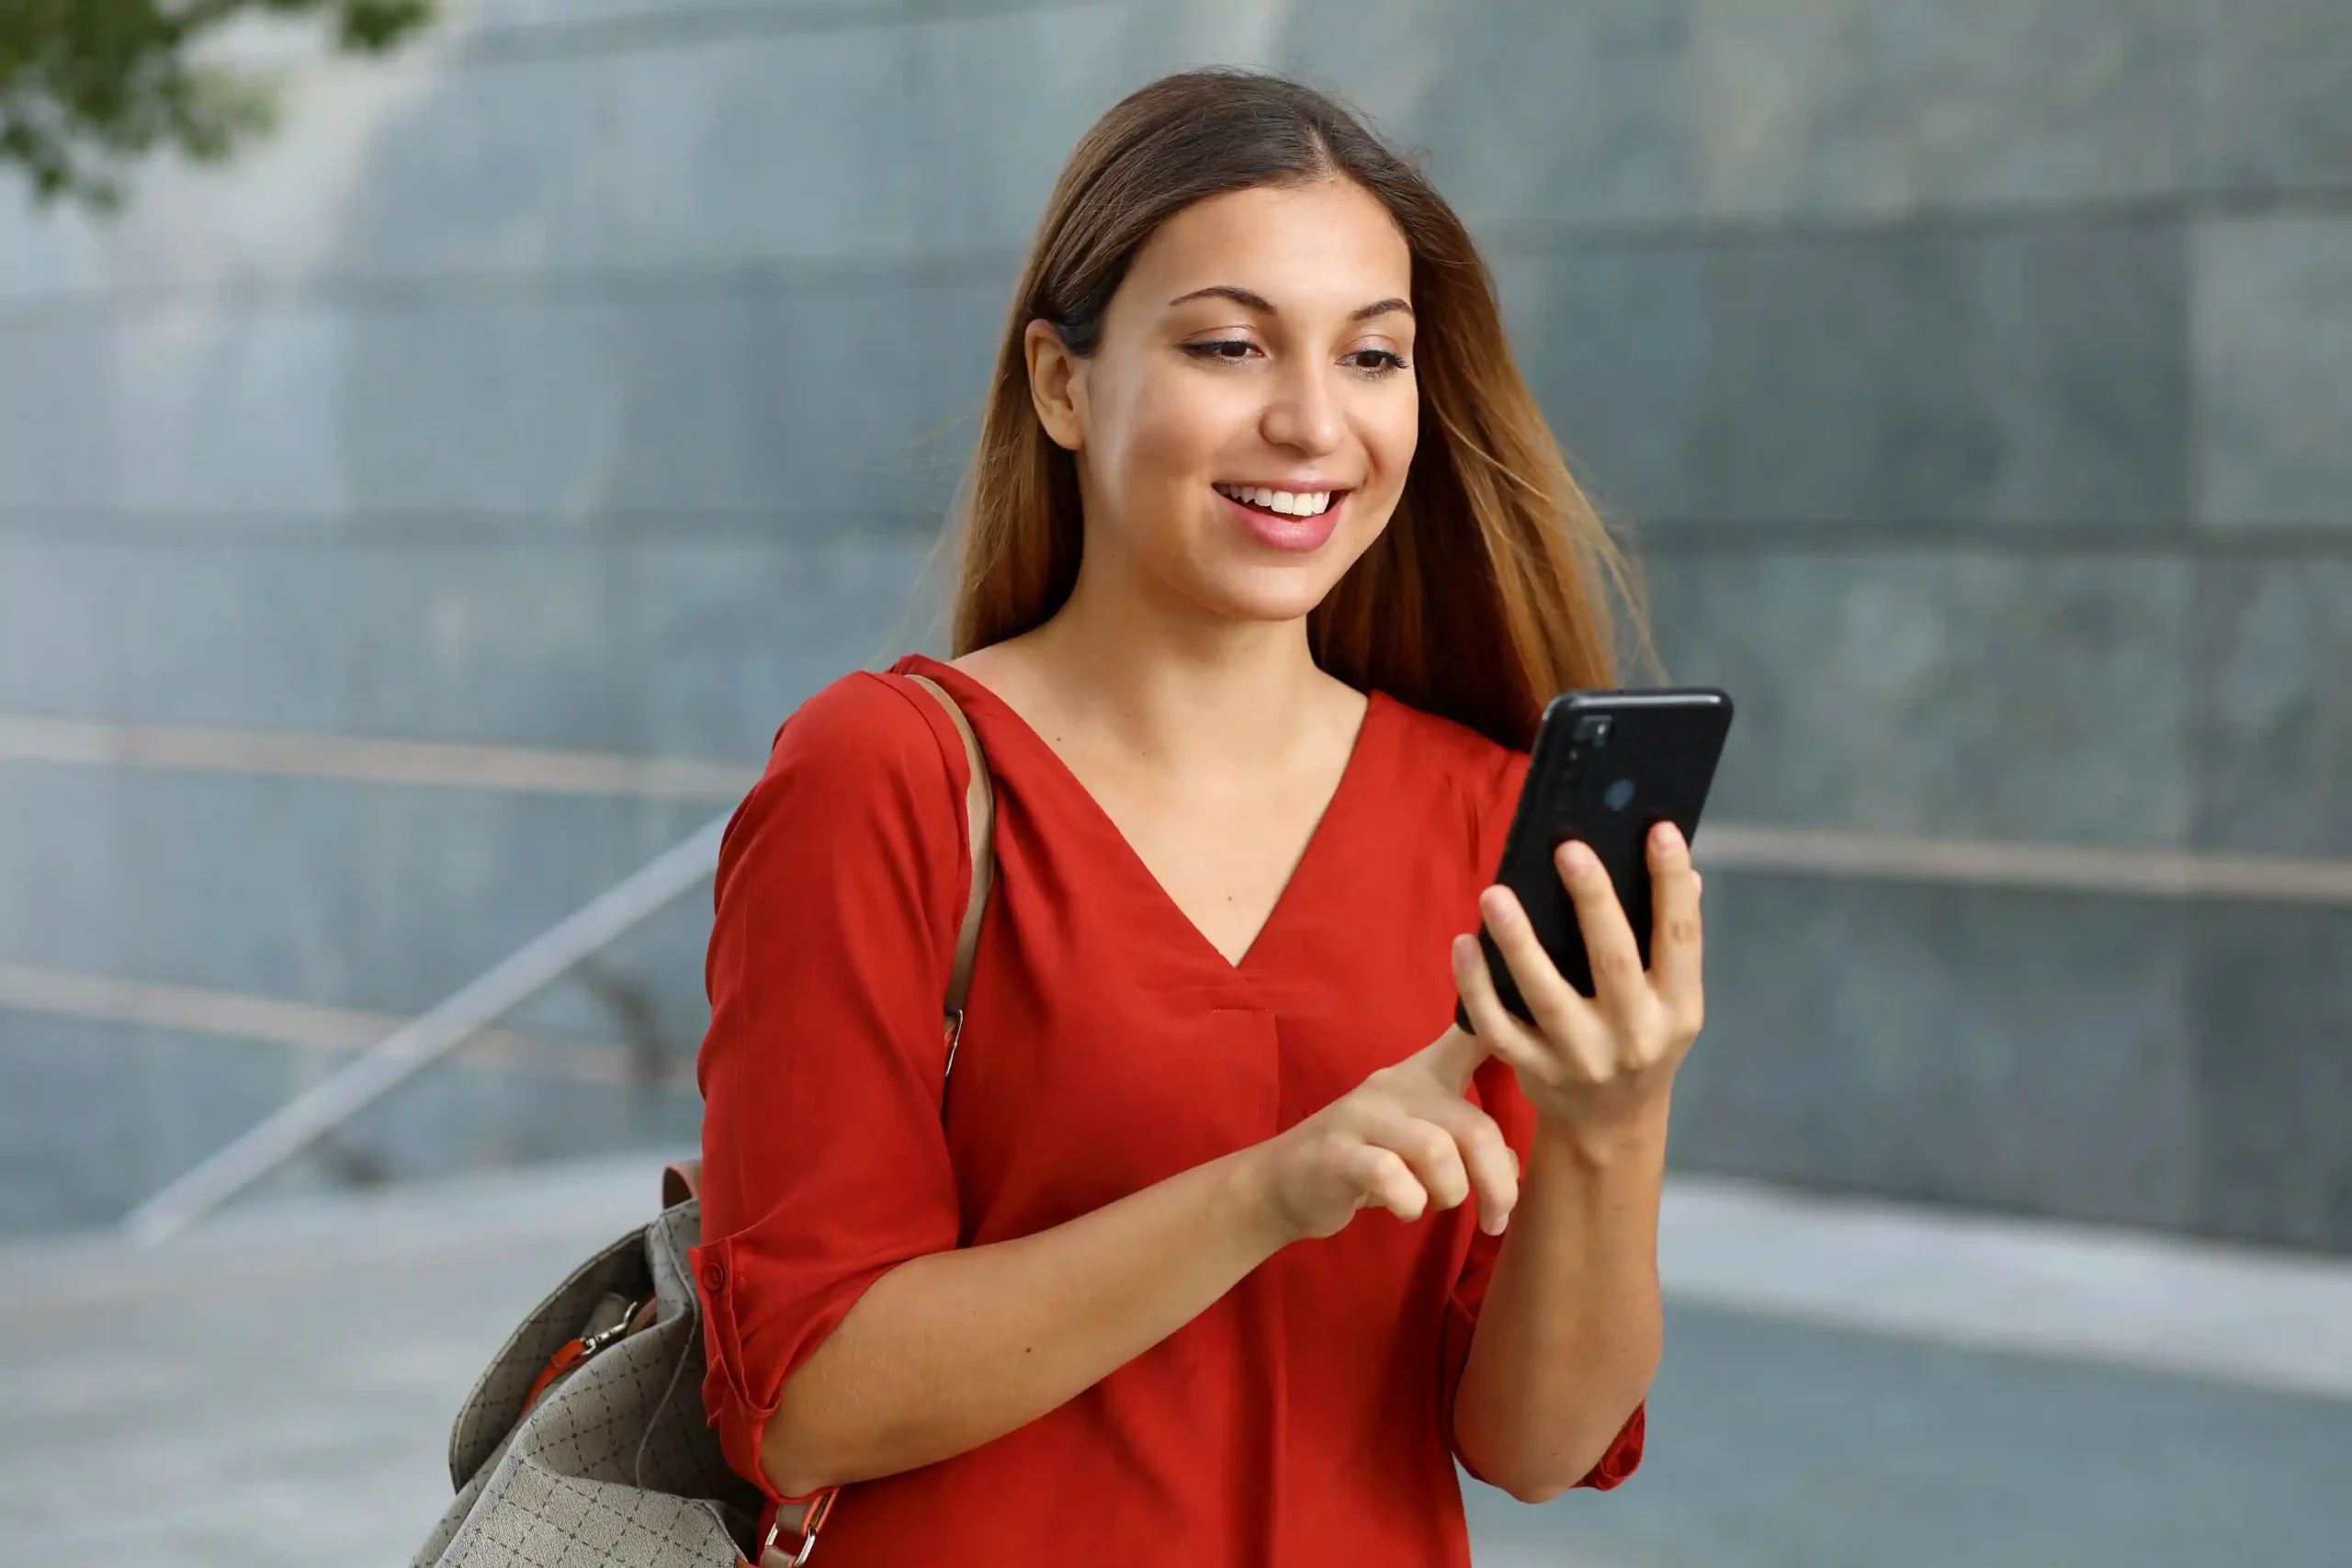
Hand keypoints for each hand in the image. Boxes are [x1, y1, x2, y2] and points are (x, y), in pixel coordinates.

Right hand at [1246, 1028, 1518, 1245]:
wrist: (1284, 1184)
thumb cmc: (1366, 1162)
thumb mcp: (1419, 1140)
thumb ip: (1467, 1144)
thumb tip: (1514, 1167)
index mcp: (1421, 1076)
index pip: (1470, 1036)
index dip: (1504, 1019)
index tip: (1533, 1004)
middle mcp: (1394, 1085)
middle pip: (1473, 1126)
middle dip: (1497, 1183)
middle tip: (1498, 1218)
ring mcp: (1363, 1116)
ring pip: (1438, 1152)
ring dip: (1451, 1194)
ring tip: (1440, 1206)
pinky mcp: (1337, 1153)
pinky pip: (1392, 1177)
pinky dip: (1409, 1203)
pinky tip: (1404, 1209)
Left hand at [1451, 821, 1704, 1148]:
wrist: (1610, 1125)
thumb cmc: (1641, 1039)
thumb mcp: (1671, 1001)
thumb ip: (1671, 941)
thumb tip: (1677, 868)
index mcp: (1676, 1008)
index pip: (1681, 938)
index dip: (1670, 884)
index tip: (1658, 831)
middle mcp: (1634, 1035)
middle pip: (1612, 960)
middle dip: (1592, 901)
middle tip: (1567, 848)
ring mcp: (1580, 1057)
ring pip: (1545, 995)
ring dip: (1518, 941)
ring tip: (1495, 894)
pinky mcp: (1534, 1071)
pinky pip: (1497, 1026)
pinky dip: (1476, 986)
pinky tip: (1464, 944)